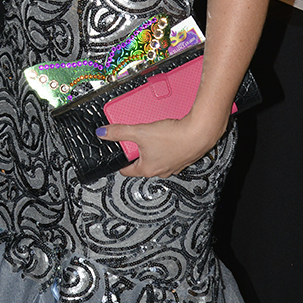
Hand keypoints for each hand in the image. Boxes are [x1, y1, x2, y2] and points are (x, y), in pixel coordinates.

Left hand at [96, 114, 223, 179]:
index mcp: (147, 169)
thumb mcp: (140, 131)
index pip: (127, 171)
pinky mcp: (184, 159)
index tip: (118, 158)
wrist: (199, 133)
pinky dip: (167, 147)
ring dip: (153, 149)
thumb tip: (102, 133)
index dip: (120, 162)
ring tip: (153, 136)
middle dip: (138, 153)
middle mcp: (161, 171)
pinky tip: (169, 136)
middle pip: (142, 164)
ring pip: (158, 159)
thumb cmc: (173, 137)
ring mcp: (174, 166)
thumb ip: (119, 132)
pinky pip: (170, 154)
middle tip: (136, 140)